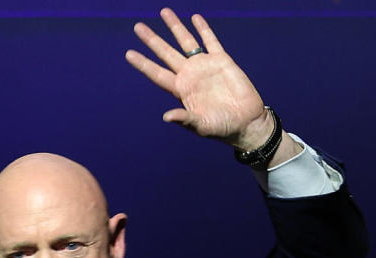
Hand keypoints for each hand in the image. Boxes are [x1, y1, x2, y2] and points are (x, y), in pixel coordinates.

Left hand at [126, 8, 296, 163]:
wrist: (246, 122)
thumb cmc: (221, 128)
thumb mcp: (201, 126)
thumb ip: (185, 119)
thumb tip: (167, 117)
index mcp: (181, 90)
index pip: (157, 74)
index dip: (144, 64)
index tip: (129, 53)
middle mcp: (189, 75)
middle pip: (166, 53)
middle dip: (153, 40)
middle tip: (138, 27)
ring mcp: (205, 66)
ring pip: (186, 42)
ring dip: (175, 27)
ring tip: (164, 11)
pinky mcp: (222, 61)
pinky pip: (210, 41)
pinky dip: (203, 29)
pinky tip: (195, 18)